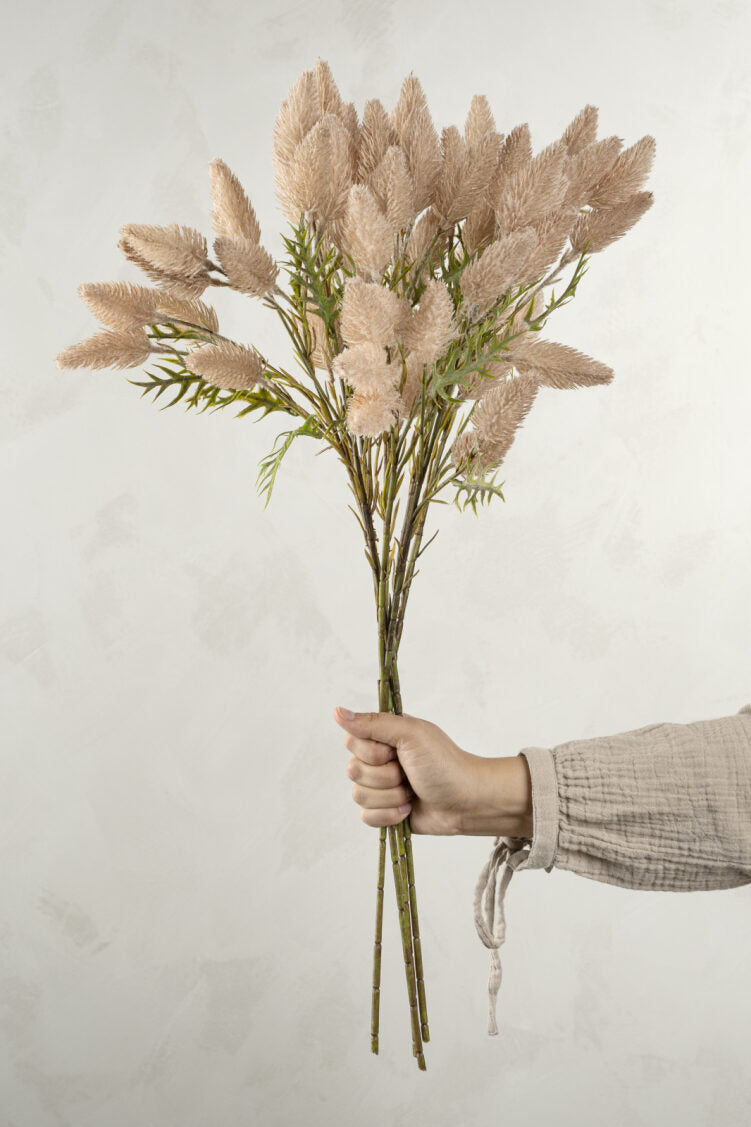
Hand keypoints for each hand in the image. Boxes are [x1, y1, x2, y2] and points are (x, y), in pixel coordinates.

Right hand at [333, 706, 532, 837]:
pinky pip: (366, 817)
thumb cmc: (444, 763)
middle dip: (385, 776)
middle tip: (408, 772)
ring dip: (390, 796)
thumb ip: (373, 723)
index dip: (371, 752)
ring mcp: (381, 787)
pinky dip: (389, 815)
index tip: (395, 751)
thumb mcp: (410, 734)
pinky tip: (408, 809)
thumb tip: (337, 711)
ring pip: (359, 795)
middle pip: (353, 770)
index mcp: (383, 737)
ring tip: (412, 791)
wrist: (466, 801)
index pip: (352, 741)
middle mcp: (379, 760)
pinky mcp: (384, 812)